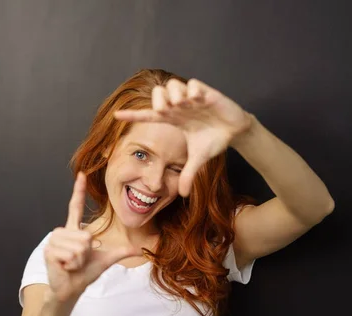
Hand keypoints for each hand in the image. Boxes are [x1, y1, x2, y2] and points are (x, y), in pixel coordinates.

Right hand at [44, 172, 140, 301]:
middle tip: (78, 260)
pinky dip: (73, 265)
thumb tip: (139, 249)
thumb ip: (120, 251)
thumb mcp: (106, 260)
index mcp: (74, 230)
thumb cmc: (84, 273)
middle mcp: (62, 232)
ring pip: (80, 246)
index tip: (82, 175)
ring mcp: (54, 241)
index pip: (76, 206)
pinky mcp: (50, 251)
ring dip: (80, 260)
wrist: (71, 289)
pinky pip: (72, 255)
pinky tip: (66, 267)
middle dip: (87, 253)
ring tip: (72, 264)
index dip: (79, 191)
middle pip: (86, 236)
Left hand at [114, 78, 253, 196]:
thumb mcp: (199, 159)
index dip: (133, 115)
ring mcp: (191, 98)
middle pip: (158, 94)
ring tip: (182, 105)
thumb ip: (188, 174)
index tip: (116, 115)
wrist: (235, 131)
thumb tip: (184, 195)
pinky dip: (191, 90)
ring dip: (174, 94)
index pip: (148, 115)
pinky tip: (197, 100)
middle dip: (158, 101)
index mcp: (173, 119)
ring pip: (173, 85)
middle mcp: (179, 106)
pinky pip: (192, 84)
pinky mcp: (206, 92)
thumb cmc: (214, 140)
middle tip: (165, 111)